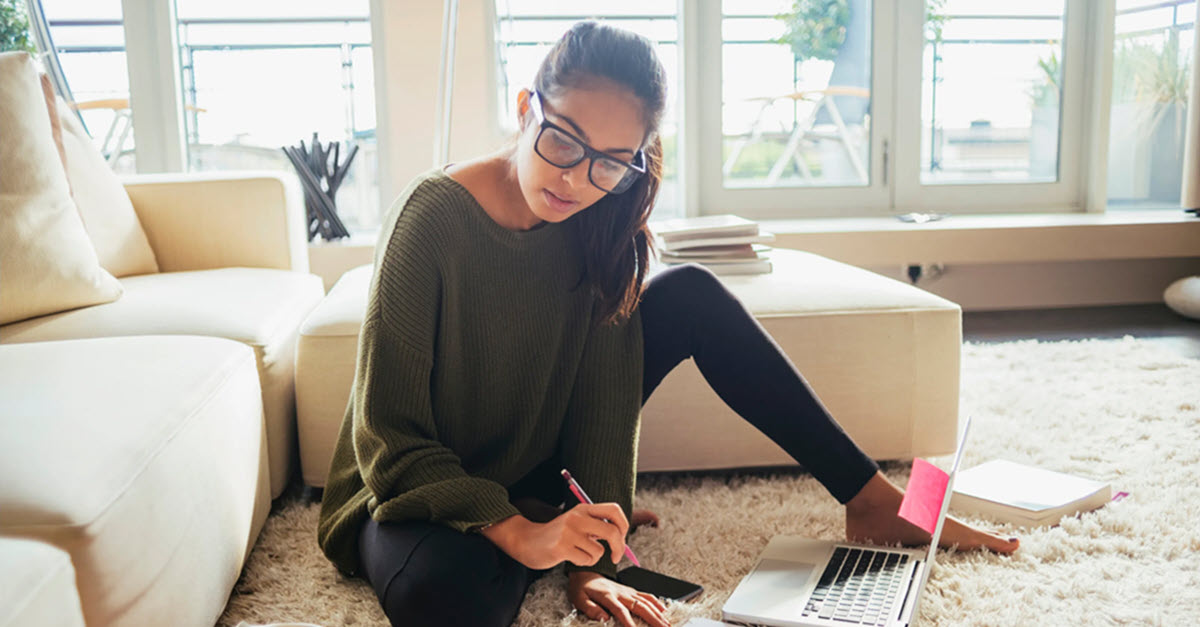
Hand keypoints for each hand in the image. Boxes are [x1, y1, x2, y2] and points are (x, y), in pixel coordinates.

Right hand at [481, 503, 628, 569]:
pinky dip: (583, 562)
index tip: (622, 537)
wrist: (527, 540)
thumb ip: (596, 525)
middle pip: (612, 531)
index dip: (623, 524)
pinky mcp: (562, 547)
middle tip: (616, 557)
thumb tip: (621, 536)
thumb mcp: (576, 522)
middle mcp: (577, 517)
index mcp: (583, 508)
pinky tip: (571, 557)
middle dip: (619, 547)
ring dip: (594, 557)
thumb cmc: (557, 535)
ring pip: (599, 551)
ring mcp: (569, 532)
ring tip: (580, 553)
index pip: (614, 510)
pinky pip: (586, 560)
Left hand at [569, 571, 670, 626]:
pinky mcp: (631, 590)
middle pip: (640, 606)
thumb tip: (603, 619)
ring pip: (646, 601)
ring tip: (667, 624)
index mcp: (607, 595)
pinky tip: (664, 611)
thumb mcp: (579, 599)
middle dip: (653, 619)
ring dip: (658, 613)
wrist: (586, 573)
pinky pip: (646, 596)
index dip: (628, 622)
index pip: (620, 610)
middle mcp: (620, 592)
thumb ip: (591, 609)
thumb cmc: (582, 589)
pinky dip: (657, 603)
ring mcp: (627, 590)